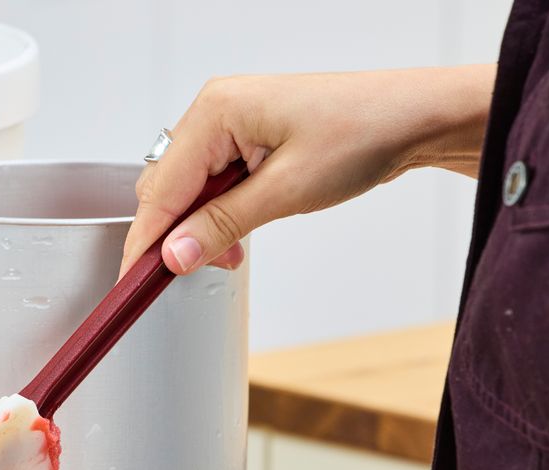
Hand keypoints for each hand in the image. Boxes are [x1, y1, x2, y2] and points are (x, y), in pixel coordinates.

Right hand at [121, 66, 493, 276]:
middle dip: (175, 235)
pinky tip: (238, 231)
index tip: (132, 282)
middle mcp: (215, 108)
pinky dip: (217, 212)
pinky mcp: (246, 134)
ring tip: (231, 252)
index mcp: (216, 109)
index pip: (160, 189)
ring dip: (199, 226)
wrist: (415, 118)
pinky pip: (211, 180)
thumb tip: (173, 255)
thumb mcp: (286, 192)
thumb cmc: (364, 133)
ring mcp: (230, 120)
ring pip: (187, 188)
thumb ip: (221, 225)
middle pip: (166, 188)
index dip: (145, 241)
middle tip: (195, 272)